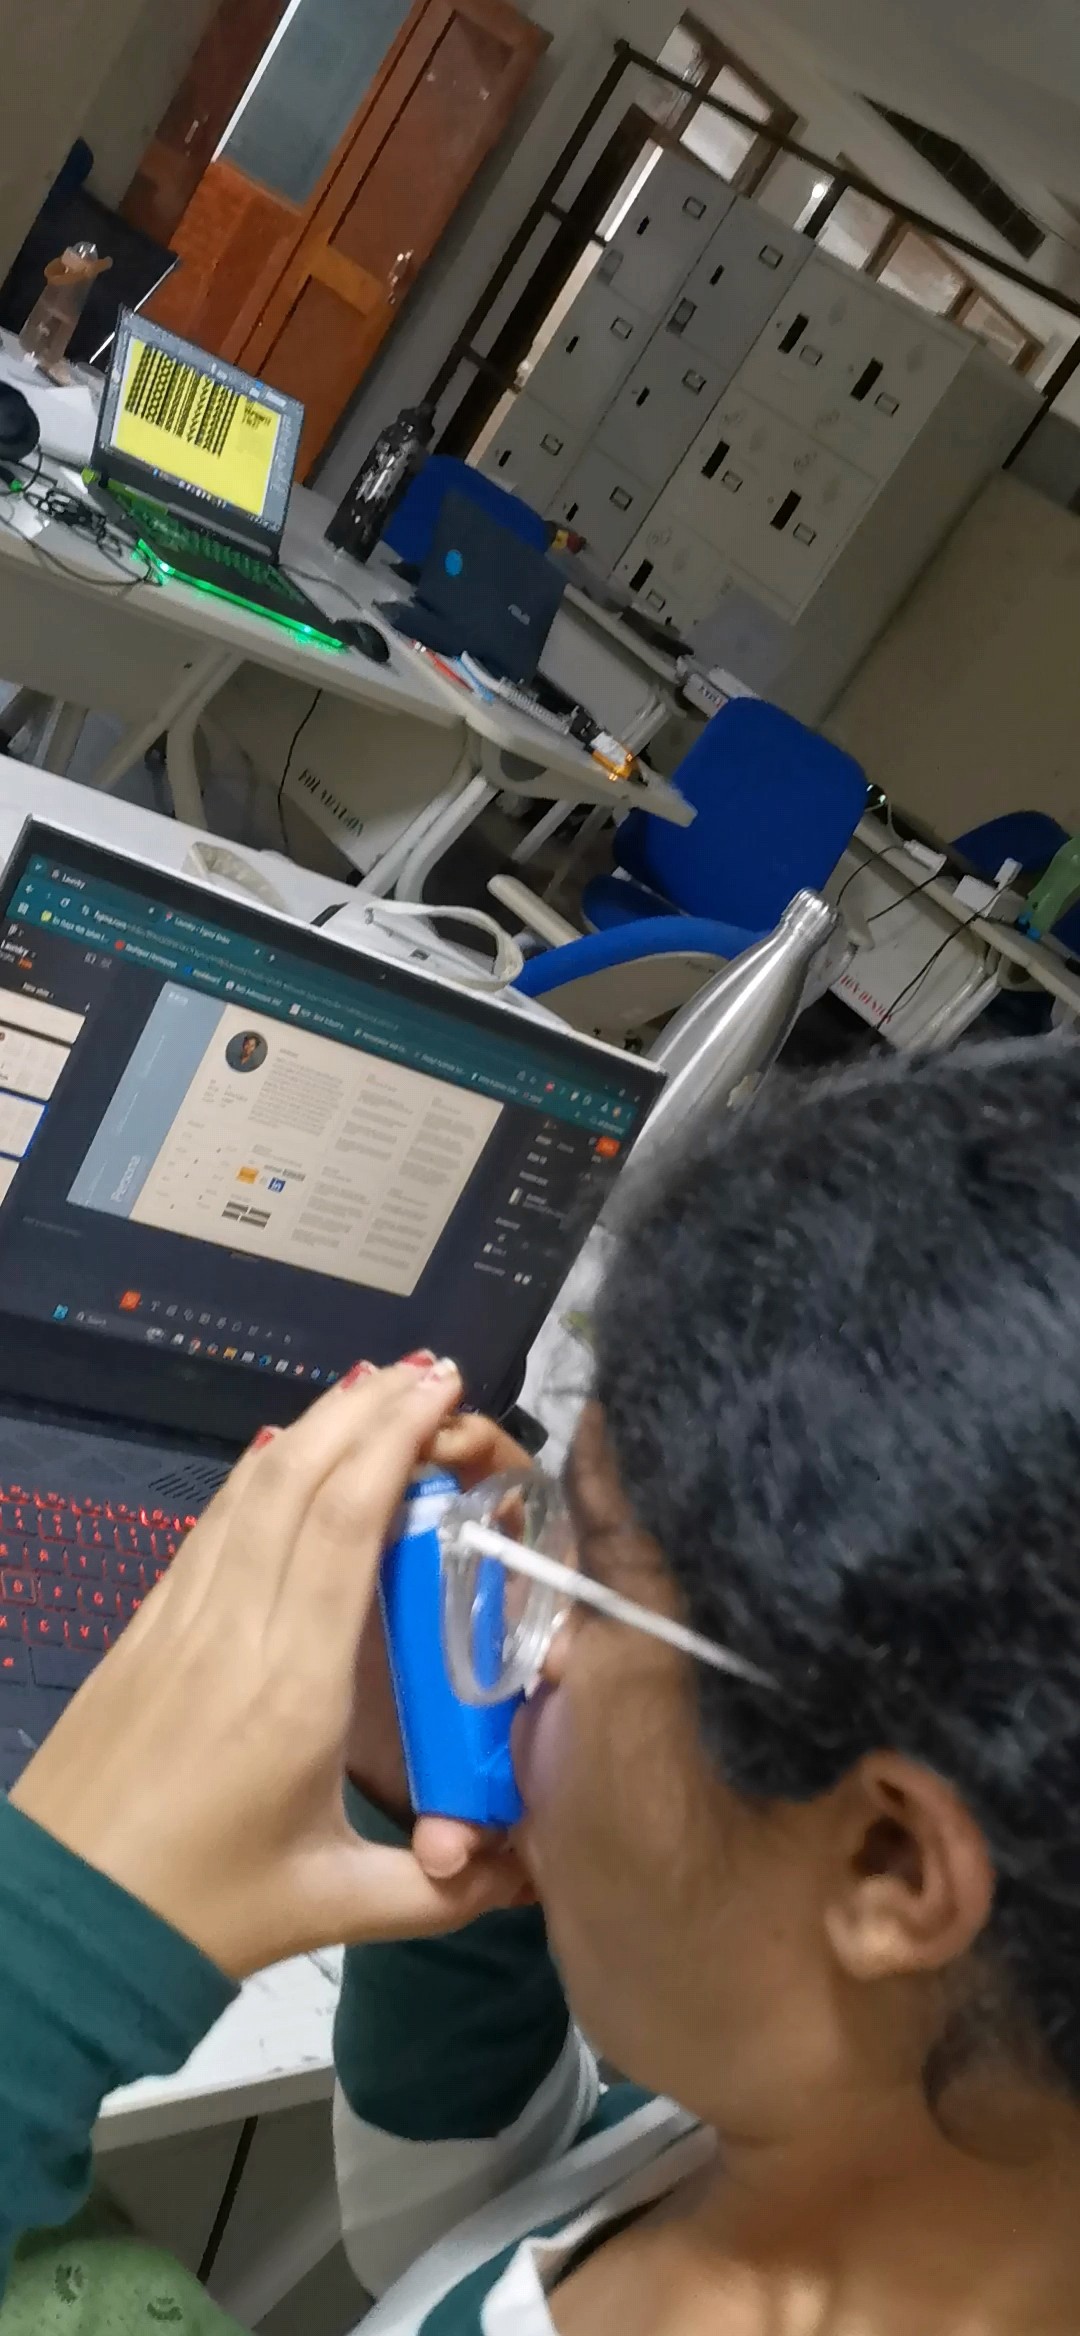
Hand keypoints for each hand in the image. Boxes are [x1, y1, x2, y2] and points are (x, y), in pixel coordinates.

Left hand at [10, 1362, 527, 1979]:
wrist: (53, 1926)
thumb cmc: (195, 1917)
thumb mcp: (330, 1909)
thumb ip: (441, 1890)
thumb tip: (529, 1869)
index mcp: (293, 1689)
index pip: (345, 1525)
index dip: (394, 1441)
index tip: (442, 1392)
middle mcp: (234, 1632)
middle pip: (297, 1480)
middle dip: (366, 1410)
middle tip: (428, 1371)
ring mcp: (178, 1622)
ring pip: (246, 1490)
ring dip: (314, 1425)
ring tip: (372, 1386)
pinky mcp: (142, 1630)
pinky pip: (208, 1526)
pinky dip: (256, 1473)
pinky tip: (284, 1452)